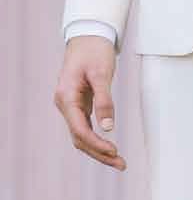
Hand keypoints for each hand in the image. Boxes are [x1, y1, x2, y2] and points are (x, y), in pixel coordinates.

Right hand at [54, 37, 125, 170]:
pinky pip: (84, 127)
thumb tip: (108, 126)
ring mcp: (70, 105)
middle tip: (121, 164)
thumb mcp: (102, 73)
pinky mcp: (78, 104)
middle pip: (79, 138)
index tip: (114, 152)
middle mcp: (65, 104)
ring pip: (81, 135)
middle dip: (99, 153)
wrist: (88, 35)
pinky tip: (109, 147)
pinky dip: (96, 138)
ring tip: (119, 161)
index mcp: (66, 97)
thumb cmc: (94, 51)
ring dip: (98, 149)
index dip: (97, 144)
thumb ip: (104, 99)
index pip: (79, 130)